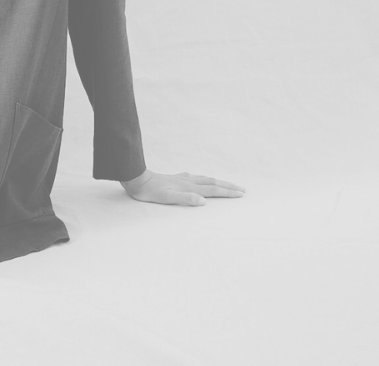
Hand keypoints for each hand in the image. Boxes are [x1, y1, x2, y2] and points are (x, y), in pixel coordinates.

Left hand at [120, 169, 245, 205]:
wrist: (136, 179)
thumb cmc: (150, 192)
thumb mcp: (167, 198)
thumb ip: (185, 199)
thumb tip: (204, 201)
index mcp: (189, 187)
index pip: (213, 190)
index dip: (227, 192)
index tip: (241, 194)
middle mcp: (188, 181)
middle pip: (213, 182)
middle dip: (228, 186)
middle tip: (242, 189)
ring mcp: (182, 179)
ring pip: (205, 179)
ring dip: (219, 182)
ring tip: (228, 184)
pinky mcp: (175, 178)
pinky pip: (195, 177)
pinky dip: (204, 179)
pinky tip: (201, 178)